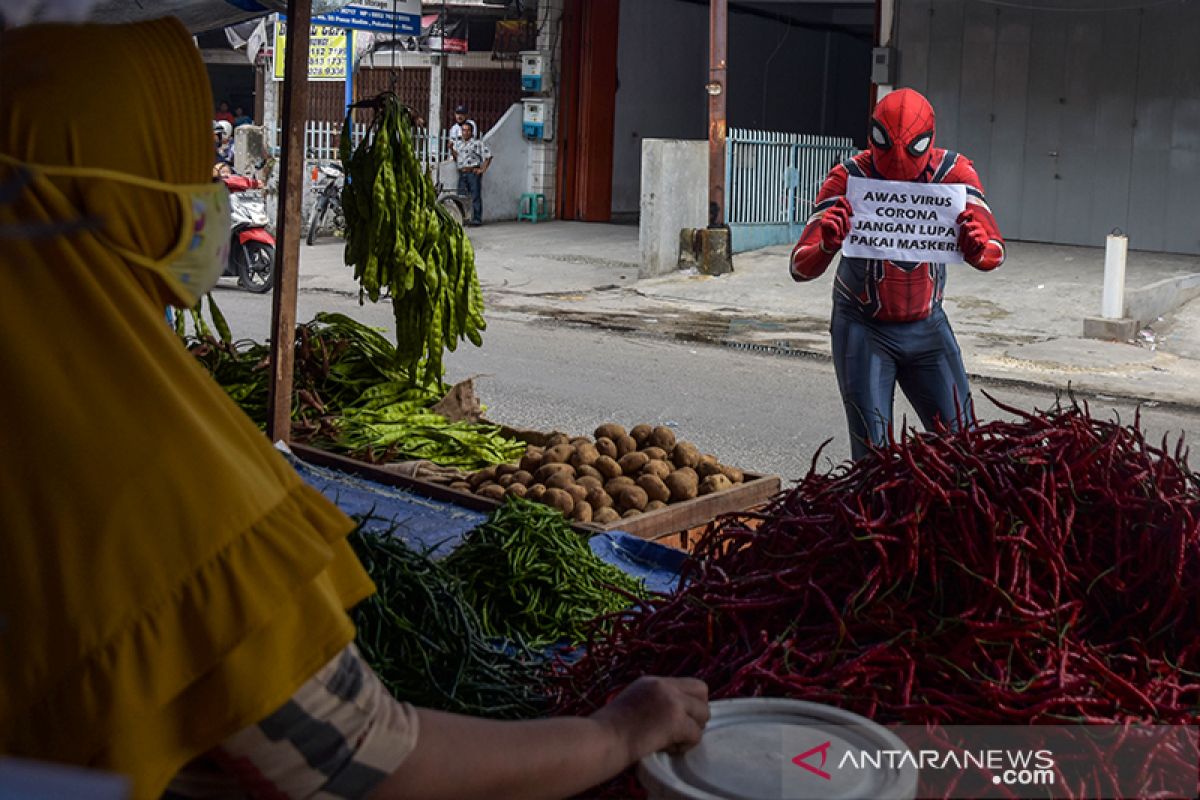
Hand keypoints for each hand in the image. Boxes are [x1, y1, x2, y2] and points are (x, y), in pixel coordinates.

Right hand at [590, 676, 709, 762]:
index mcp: (653, 681)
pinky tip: (667, 749)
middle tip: (681, 730)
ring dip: (692, 731)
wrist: (602, 739)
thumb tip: (676, 714)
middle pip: (703, 694)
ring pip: (703, 715)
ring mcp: (671, 702)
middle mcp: (665, 686)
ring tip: (671, 741)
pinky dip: (685, 746)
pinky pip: (696, 735)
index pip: (691, 684)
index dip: (691, 703)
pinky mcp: (675, 721)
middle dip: (697, 714)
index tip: (680, 718)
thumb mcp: (632, 703)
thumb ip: (654, 702)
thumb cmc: (609, 730)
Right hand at [819, 197, 852, 252]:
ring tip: (842, 234)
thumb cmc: (840, 233)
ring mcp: (826, 215)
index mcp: (836, 208)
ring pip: (838, 219)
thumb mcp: (846, 223)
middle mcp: (830, 210)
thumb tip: (853, 213)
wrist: (831, 243)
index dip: (848, 205)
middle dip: (847, 221)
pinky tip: (837, 233)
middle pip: (842, 211)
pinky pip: (832, 223)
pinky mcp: (823, 222)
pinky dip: (836, 230)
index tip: (852, 214)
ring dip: (842, 228)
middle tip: (848, 229)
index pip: (842, 200)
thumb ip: (848, 216)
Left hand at [956, 209, 989, 262]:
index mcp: (971, 223)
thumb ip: (957, 230)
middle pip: (966, 226)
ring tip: (965, 249)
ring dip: (966, 244)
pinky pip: (976, 241)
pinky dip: (972, 247)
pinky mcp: (985, 239)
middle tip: (961, 245)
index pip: (970, 213)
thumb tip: (946, 226)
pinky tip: (972, 250)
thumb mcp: (960, 237)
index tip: (957, 222)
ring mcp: (982, 232)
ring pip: (970, 235)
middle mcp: (977, 226)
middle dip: (961, 236)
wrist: (974, 256)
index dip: (963, 215)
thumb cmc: (965, 245)